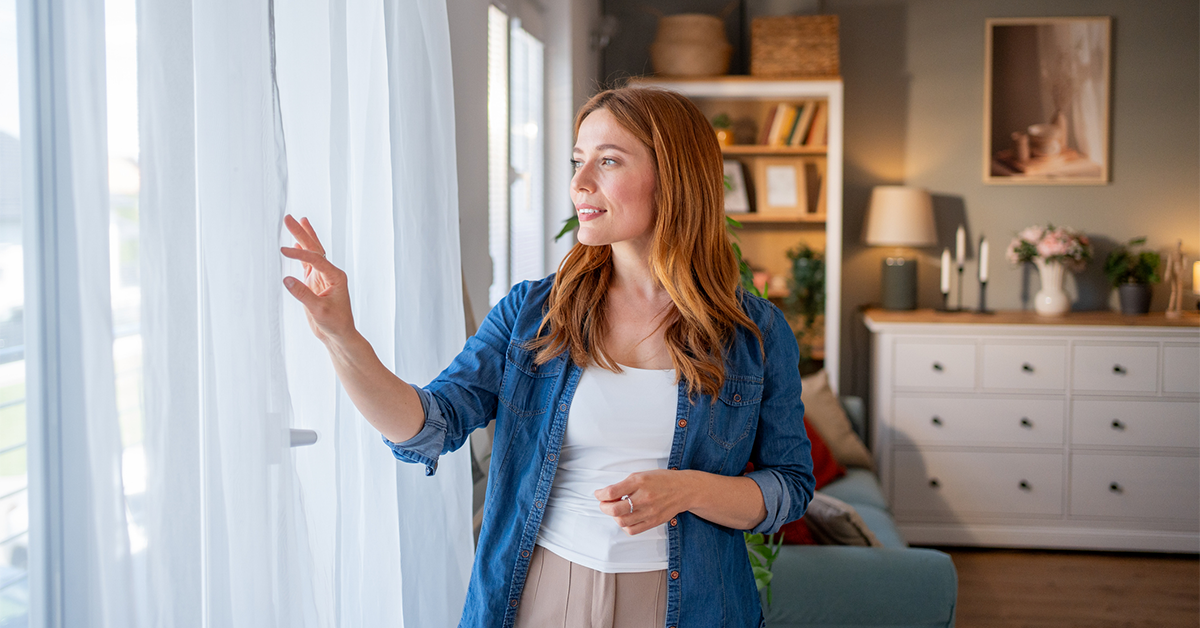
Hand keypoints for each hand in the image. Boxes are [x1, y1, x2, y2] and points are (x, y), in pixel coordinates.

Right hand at [281, 214, 354, 343]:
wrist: (339, 335)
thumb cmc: (335, 324)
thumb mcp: (318, 310)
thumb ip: (303, 294)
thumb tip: (286, 279)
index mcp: (336, 276)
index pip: (316, 259)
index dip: (299, 254)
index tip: (283, 250)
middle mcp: (331, 273)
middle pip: (315, 248)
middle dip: (302, 232)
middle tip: (288, 218)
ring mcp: (323, 277)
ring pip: (312, 253)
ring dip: (303, 238)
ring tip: (296, 221)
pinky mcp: (316, 283)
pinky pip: (308, 264)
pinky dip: (301, 254)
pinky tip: (296, 245)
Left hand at [595, 469, 690, 535]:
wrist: (684, 489)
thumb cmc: (662, 480)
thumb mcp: (642, 475)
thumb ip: (625, 484)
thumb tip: (608, 495)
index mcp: (639, 481)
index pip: (612, 492)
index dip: (600, 494)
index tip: (599, 494)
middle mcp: (644, 497)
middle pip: (614, 509)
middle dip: (603, 507)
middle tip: (604, 503)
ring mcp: (649, 511)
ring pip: (621, 521)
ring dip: (614, 516)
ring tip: (616, 510)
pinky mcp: (653, 521)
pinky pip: (632, 530)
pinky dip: (625, 526)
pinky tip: (626, 518)